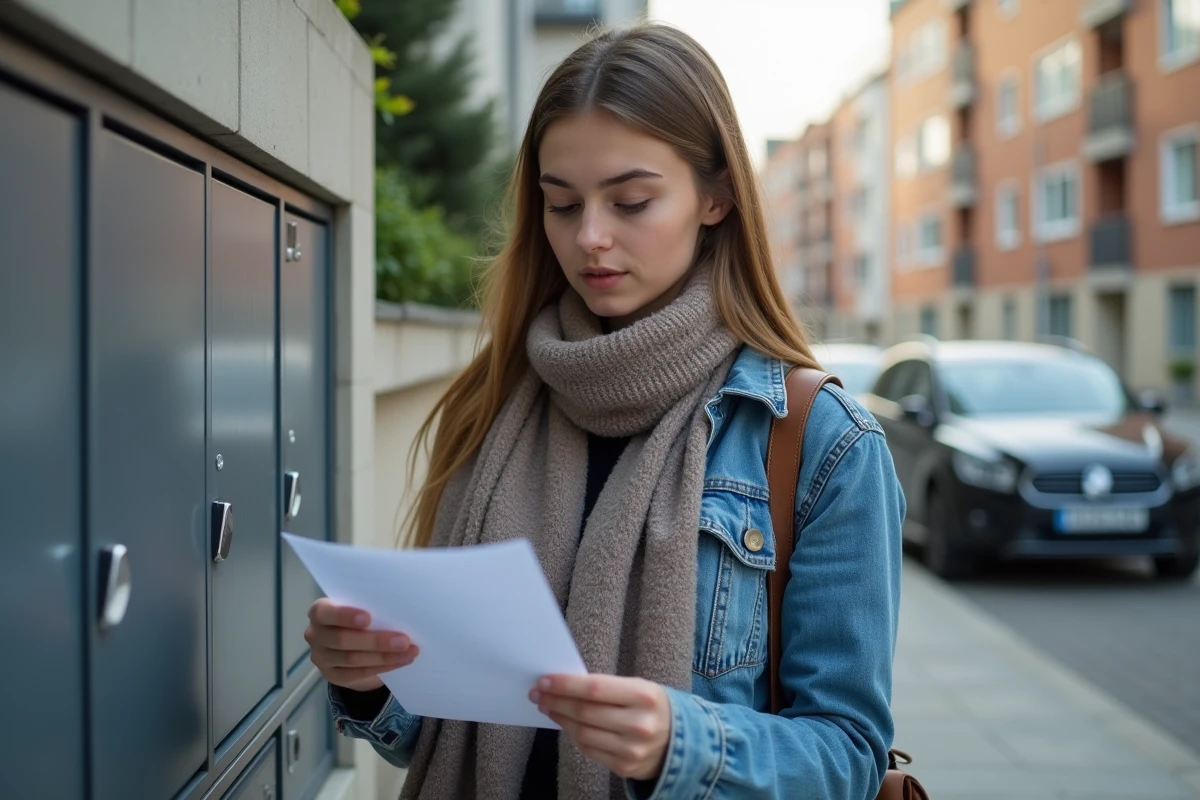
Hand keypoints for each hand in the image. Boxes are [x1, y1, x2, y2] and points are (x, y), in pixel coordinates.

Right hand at [305, 598, 418, 691]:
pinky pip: (358, 673)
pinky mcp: (332, 675)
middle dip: (376, 640)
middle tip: (404, 640)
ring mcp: (321, 657)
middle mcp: (315, 634)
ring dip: (385, 656)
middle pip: (342, 639)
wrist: (351, 645)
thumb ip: (369, 606)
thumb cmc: (360, 618)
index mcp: (319, 611)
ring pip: (353, 659)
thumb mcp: (359, 607)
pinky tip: (401, 661)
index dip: (344, 616)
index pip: (325, 613)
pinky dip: (383, 667)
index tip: (368, 618)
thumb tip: (400, 606)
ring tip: (410, 651)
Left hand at [530, 674, 670, 781]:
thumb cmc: (650, 707)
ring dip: (560, 719)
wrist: (680, 742)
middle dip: (556, 701)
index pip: (595, 689)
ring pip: (583, 733)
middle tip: (538, 693)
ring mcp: (632, 749)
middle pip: (585, 712)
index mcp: (644, 696)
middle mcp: (639, 724)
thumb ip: (606, 687)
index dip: (566, 685)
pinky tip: (566, 724)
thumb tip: (563, 684)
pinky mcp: (624, 767)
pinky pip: (590, 750)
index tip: (544, 681)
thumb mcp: (638, 688)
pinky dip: (574, 736)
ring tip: (548, 707)